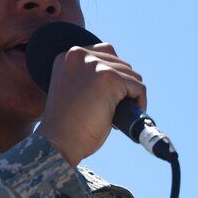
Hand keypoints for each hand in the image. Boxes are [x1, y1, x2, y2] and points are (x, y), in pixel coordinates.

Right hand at [35, 42, 146, 164]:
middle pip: (120, 63)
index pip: (105, 54)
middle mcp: (79, 55)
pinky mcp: (109, 77)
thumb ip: (90, 78)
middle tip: (112, 110)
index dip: (113, 77)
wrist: (59, 143)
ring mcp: (94, 64)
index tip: (110, 97)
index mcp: (68, 57)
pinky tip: (125, 118)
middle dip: (122, 88)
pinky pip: (138, 87)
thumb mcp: (75, 92)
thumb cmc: (68, 126)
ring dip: (130, 96)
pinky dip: (139, 103)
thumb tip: (125, 77)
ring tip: (116, 115)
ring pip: (131, 76)